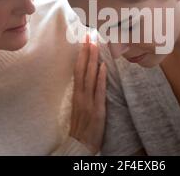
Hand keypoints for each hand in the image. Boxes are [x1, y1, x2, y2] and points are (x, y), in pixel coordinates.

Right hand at [70, 33, 106, 153]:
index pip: (78, 69)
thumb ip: (84, 92)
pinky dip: (100, 78)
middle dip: (86, 51)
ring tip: (95, 44)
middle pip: (82, 68)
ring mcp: (88, 101)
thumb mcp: (80, 106)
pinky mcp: (96, 109)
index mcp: (77, 93)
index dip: (82, 54)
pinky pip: (98, 91)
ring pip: (89, 76)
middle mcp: (81, 94)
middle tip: (90, 34)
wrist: (79, 144)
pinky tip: (103, 66)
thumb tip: (90, 76)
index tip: (85, 40)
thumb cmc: (81, 126)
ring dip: (93, 59)